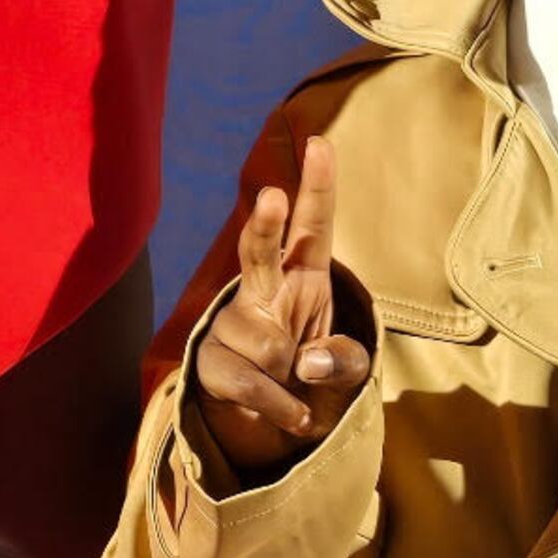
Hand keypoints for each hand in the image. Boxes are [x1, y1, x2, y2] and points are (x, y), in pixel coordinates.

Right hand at [193, 134, 374, 478]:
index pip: (314, 225)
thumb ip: (344, 362)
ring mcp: (234, 320)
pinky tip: (293, 415)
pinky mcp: (210, 357)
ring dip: (287, 377)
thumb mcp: (346, 366)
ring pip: (267, 345)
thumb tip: (306, 363)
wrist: (264, 411)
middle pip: (260, 250)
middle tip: (271, 196)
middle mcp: (265, 288)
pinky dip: (278, 406)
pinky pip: (250, 383)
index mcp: (304, 274)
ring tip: (290, 383)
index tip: (320, 143)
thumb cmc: (308, 366)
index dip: (318, 186)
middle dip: (265, 224)